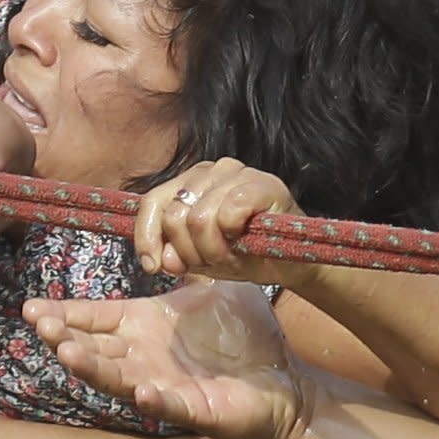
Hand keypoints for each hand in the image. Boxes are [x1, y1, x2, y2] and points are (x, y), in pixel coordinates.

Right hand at [32, 280, 305, 438]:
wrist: (284, 378)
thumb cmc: (245, 336)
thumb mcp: (212, 288)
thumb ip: (186, 261)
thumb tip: (168, 227)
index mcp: (145, 326)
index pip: (95, 318)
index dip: (64, 313)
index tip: (30, 307)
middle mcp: (146, 357)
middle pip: (95, 349)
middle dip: (66, 337)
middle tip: (42, 325)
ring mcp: (164, 385)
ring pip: (117, 379)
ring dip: (93, 368)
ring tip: (68, 353)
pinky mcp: (193, 409)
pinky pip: (168, 404)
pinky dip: (153, 398)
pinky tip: (140, 389)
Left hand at [137, 159, 310, 287]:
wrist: (291, 263)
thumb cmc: (246, 254)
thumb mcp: (200, 258)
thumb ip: (175, 255)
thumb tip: (160, 260)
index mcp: (189, 183)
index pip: (153, 203)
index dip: (147, 237)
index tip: (153, 266)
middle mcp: (208, 171)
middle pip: (175, 216)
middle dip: (190, 251)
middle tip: (212, 262)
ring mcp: (236, 172)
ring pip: (199, 218)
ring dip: (214, 250)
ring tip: (232, 255)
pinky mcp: (262, 183)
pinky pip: (228, 213)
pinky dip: (234, 235)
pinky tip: (246, 239)